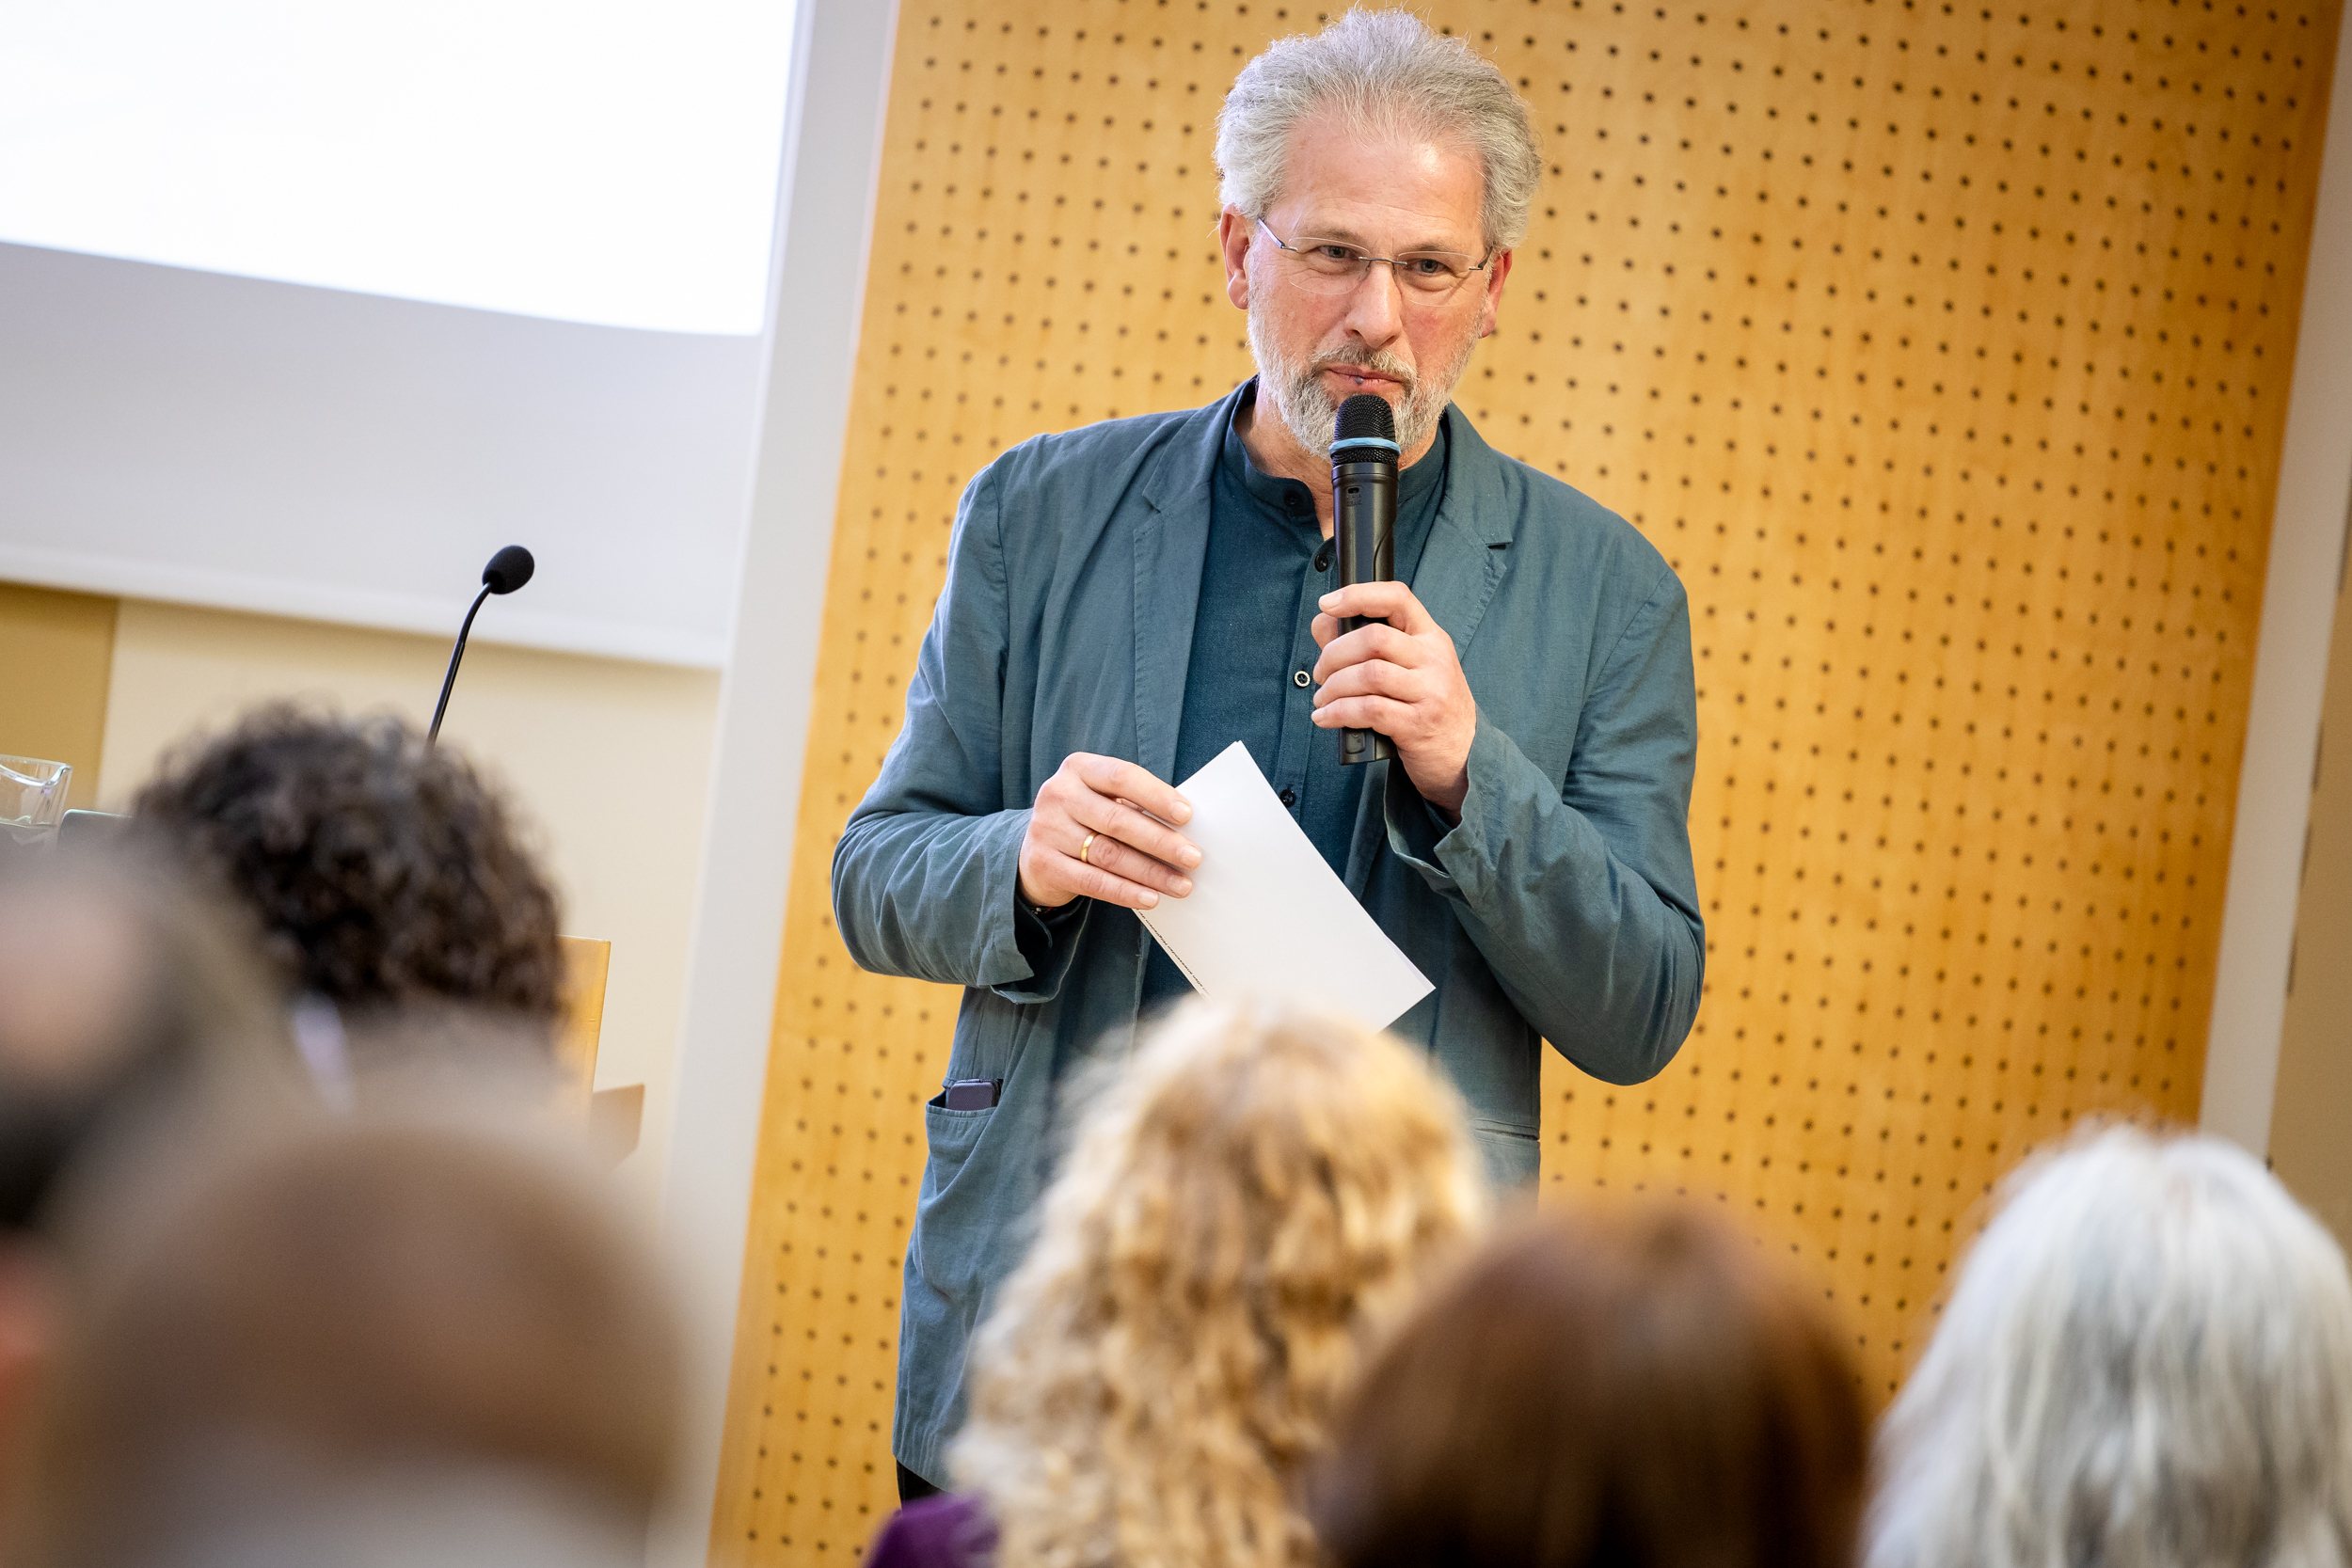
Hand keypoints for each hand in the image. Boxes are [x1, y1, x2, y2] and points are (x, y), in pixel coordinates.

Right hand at [1018, 753, 1200, 910]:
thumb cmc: (1086, 819)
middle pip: (1117, 820)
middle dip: (1161, 841)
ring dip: (1150, 872)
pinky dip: (1125, 892)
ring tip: (1181, 884)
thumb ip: (1135, 806)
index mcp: (1078, 768)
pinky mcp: (1043, 863)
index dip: (1156, 796)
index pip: (1122, 777)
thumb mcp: (1103, 800)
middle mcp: (1058, 794)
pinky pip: (1092, 881)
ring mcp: (1047, 829)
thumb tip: (1185, 830)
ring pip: (1108, 854)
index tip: (1187, 815)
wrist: (1036, 849)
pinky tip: (1150, 897)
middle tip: (1193, 857)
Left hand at [1311, 582, 1475, 818]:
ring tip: (1322, 699)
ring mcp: (1430, 691)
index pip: (1397, 598)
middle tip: (1321, 674)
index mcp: (1430, 637)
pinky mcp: (1419, 724)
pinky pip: (1369, 710)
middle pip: (1374, 638)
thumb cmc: (1427, 705)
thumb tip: (1323, 622)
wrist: (1464, 753)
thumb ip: (1362, 644)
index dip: (1358, 595)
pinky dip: (1338, 713)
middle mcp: (1434, 659)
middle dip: (1334, 654)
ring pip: (1369, 674)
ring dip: (1333, 687)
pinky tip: (1325, 718)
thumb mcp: (1407, 668)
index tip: (1327, 603)